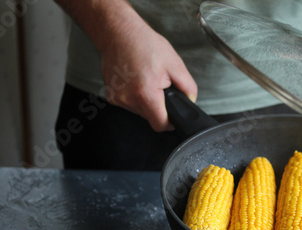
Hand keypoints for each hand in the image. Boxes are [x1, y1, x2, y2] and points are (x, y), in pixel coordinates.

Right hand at [54, 0, 197, 131]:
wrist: (118, 32)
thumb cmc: (143, 43)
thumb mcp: (175, 63)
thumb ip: (188, 87)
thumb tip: (191, 100)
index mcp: (146, 94)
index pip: (161, 125)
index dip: (171, 122)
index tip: (174, 114)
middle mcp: (128, 99)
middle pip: (150, 118)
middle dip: (159, 107)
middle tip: (159, 87)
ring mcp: (117, 99)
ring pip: (140, 112)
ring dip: (147, 101)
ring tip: (146, 80)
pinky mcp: (111, 96)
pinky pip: (129, 104)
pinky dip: (135, 96)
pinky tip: (136, 80)